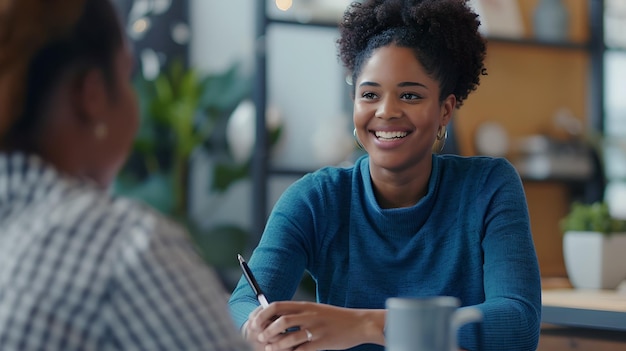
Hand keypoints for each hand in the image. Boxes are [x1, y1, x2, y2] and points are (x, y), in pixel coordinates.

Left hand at [248, 301, 385, 350]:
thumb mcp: (316, 310)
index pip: (277, 306)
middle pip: (280, 320)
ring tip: (270, 348)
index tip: (255, 322)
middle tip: (261, 337)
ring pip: (289, 337)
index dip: (262, 314)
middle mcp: (309, 315)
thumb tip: (276, 319)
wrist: (359, 323)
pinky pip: (302, 350)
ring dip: (276, 344)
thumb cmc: (335, 318)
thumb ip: (299, 313)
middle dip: (266, 330)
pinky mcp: (322, 342)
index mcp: (305, 305)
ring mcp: (315, 329)